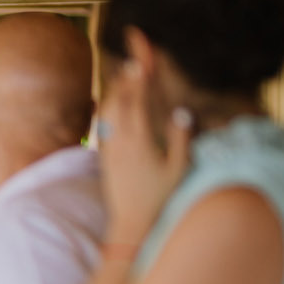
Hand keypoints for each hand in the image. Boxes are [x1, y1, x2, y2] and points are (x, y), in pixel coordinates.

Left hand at [97, 61, 193, 250]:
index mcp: (139, 142)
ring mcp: (109, 150)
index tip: (141, 60)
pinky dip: (108, 108)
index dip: (138, 79)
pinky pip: (103, 126)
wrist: (131, 224)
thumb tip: (180, 112)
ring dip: (116, 92)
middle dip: (125, 79)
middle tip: (132, 59)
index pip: (137, 102)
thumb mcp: (178, 170)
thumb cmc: (159, 198)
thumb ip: (180, 139)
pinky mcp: (104, 158)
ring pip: (108, 113)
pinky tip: (113, 101)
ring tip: (124, 75)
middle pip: (119, 102)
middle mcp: (119, 143)